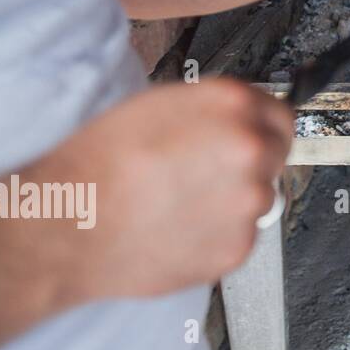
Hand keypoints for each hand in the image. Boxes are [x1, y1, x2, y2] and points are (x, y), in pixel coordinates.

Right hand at [6, 79, 292, 314]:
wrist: (68, 226)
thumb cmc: (98, 166)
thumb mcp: (158, 106)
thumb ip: (211, 110)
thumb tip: (238, 117)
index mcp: (232, 104)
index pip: (281, 113)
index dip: (261, 126)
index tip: (251, 136)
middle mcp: (250, 149)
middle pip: (276, 154)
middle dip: (249, 161)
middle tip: (208, 172)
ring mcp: (249, 200)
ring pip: (259, 196)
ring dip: (233, 199)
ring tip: (182, 201)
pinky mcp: (239, 245)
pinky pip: (241, 234)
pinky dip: (218, 233)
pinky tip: (180, 226)